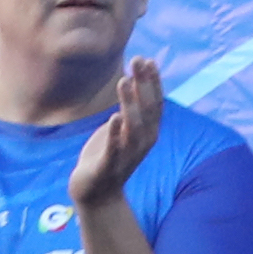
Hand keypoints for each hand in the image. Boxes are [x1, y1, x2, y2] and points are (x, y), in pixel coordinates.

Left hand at [65, 59, 163, 220]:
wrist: (97, 193)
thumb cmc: (108, 156)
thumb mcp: (122, 129)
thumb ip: (130, 109)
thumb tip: (133, 79)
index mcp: (148, 132)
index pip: (156, 103)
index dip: (153, 82)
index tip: (148, 60)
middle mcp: (143, 142)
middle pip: (148, 110)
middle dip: (144, 84)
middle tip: (138, 61)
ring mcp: (127, 155)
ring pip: (133, 127)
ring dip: (130, 103)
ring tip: (124, 80)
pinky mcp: (109, 166)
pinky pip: (114, 148)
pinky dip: (116, 133)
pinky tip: (114, 117)